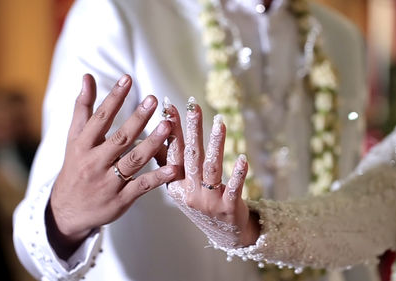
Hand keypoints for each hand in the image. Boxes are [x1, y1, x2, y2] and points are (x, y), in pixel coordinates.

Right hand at [46, 74, 177, 257]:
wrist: (66, 210)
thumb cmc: (75, 167)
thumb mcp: (74, 138)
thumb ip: (83, 108)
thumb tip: (87, 77)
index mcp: (83, 145)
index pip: (100, 118)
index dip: (113, 98)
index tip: (127, 79)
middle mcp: (95, 162)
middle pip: (120, 138)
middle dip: (137, 119)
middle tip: (153, 100)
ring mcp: (109, 182)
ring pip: (133, 161)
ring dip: (152, 144)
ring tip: (168, 126)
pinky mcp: (120, 199)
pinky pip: (141, 187)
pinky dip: (157, 178)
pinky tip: (173, 168)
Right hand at [164, 97, 258, 249]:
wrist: (224, 234)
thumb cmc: (201, 204)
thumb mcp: (180, 186)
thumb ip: (168, 163)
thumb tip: (153, 137)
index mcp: (176, 184)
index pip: (173, 152)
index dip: (171, 130)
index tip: (169, 106)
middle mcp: (190, 191)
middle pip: (191, 156)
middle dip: (192, 130)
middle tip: (193, 106)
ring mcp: (209, 200)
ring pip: (211, 168)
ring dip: (216, 144)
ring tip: (220, 122)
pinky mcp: (228, 207)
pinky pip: (234, 188)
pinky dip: (238, 173)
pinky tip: (242, 158)